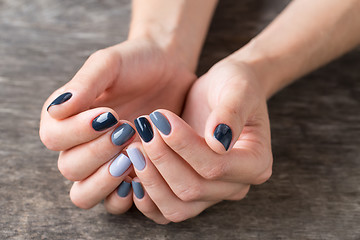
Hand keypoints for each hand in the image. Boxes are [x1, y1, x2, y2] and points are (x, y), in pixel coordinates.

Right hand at [39, 38, 194, 210]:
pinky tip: (140, 177)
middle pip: (69, 168)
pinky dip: (123, 197)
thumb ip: (84, 84)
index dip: (79, 131)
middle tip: (126, 131)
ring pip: (84, 194)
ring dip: (105, 180)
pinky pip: (114, 203)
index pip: (54, 138)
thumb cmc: (136, 64)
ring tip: (131, 156)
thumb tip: (57, 110)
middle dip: (97, 152)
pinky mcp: (127, 176)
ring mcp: (103, 165)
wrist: (168, 71)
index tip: (111, 114)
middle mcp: (79, 145)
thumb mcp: (110, 64)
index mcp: (66, 118)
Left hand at [128, 59, 272, 222]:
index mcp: (255, 163)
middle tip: (145, 130)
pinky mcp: (191, 194)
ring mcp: (212, 194)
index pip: (216, 167)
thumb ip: (231, 114)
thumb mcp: (237, 90)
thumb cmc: (233, 86)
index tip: (161, 120)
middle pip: (193, 190)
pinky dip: (147, 197)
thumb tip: (218, 143)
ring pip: (177, 208)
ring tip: (135, 149)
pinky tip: (132, 172)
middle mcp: (235, 186)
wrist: (221, 92)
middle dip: (163, 160)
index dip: (185, 146)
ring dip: (151, 180)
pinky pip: (166, 210)